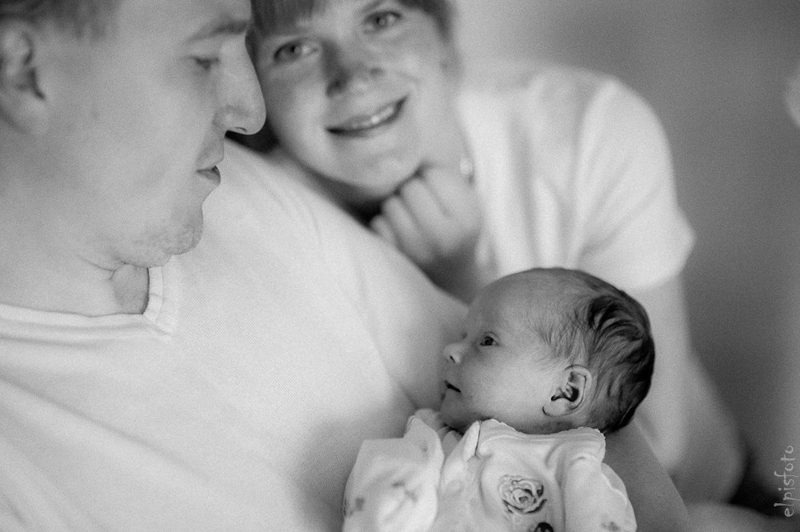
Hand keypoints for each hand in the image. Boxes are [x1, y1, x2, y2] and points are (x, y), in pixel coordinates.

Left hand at [370, 164, 482, 298]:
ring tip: (409, 213)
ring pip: (391, 204)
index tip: (434, 187)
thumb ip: (444, 176)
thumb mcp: (466, 202)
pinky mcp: (396, 260)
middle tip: (419, 199)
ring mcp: (417, 251)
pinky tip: (398, 228)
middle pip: (410, 188)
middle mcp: (443, 237)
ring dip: (396, 203)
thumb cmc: (457, 227)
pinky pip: (378, 223)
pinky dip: (384, 222)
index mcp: (467, 219)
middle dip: (412, 188)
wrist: (453, 274)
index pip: (434, 175)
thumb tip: (405, 147)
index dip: (431, 176)